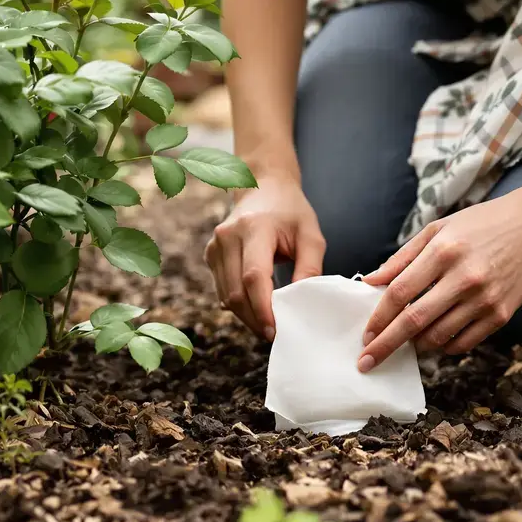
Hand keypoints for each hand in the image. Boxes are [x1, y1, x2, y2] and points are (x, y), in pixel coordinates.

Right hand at [205, 178, 325, 340]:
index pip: (254, 276)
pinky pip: (221, 289)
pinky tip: (255, 307)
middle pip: (236, 291)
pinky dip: (238, 304)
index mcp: (255, 227)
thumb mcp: (311, 234)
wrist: (263, 187)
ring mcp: (215, 245)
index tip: (276, 330)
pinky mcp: (210, 253)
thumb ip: (310, 267)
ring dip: (246, 316)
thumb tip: (302, 302)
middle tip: (274, 334)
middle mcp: (228, 236)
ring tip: (267, 324)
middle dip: (254, 319)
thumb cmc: (290, 212)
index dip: (263, 308)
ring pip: (226, 295)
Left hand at [357, 187, 521, 370]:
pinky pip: (464, 343)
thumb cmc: (483, 223)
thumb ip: (403, 258)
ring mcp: (485, 299)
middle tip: (367, 361)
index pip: (399, 293)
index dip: (378, 318)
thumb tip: (371, 282)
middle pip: (414, 321)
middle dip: (386, 346)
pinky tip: (434, 340)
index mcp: (442, 251)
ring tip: (404, 344)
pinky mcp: (502, 314)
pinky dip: (444, 347)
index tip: (365, 336)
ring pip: (438, 337)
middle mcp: (463, 278)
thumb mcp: (438, 229)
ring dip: (415, 346)